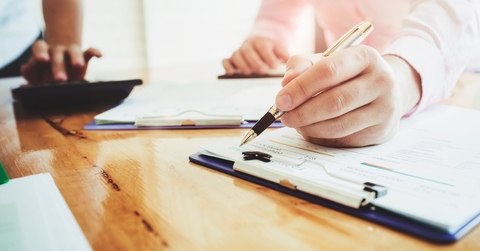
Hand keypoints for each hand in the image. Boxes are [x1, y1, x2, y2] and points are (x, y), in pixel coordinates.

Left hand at [20, 40, 101, 83]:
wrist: (61, 69)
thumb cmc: (45, 74)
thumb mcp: (37, 76)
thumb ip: (31, 78)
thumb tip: (25, 86)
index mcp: (42, 53)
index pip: (40, 47)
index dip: (40, 53)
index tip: (42, 60)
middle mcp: (56, 50)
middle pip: (56, 53)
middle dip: (58, 65)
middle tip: (60, 79)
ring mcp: (70, 52)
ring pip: (73, 51)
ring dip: (75, 57)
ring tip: (79, 66)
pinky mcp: (83, 57)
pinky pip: (89, 51)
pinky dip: (95, 52)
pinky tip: (100, 56)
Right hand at [222, 37, 288, 74]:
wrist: (257, 44)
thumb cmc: (268, 50)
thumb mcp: (277, 49)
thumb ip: (283, 54)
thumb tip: (289, 61)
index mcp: (260, 42)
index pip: (263, 47)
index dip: (268, 56)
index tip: (273, 66)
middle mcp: (248, 46)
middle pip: (249, 51)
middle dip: (255, 61)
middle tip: (262, 71)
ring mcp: (238, 52)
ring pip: (237, 55)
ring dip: (242, 64)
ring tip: (248, 72)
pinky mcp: (231, 59)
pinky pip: (226, 60)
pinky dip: (227, 65)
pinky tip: (231, 72)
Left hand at [276, 45, 420, 146]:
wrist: (386, 90)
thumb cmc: (349, 75)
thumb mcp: (327, 60)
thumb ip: (302, 65)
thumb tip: (287, 82)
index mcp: (365, 57)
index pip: (328, 71)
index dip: (301, 87)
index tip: (281, 100)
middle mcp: (381, 80)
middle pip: (334, 101)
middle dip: (302, 112)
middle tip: (285, 116)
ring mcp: (385, 107)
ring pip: (338, 124)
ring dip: (309, 127)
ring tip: (296, 123)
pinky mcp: (382, 130)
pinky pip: (344, 138)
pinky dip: (321, 136)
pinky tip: (312, 129)